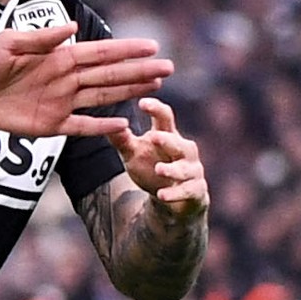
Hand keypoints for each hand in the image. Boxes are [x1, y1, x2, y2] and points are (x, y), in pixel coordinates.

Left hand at [0, 26, 172, 138]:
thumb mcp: (7, 43)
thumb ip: (42, 39)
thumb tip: (74, 28)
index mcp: (58, 56)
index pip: (100, 52)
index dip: (126, 50)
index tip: (152, 46)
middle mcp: (65, 78)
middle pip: (110, 74)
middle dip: (139, 70)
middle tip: (168, 67)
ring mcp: (60, 102)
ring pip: (103, 97)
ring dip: (129, 92)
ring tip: (156, 87)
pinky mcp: (49, 125)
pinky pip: (80, 127)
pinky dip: (100, 127)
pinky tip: (123, 124)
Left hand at [109, 100, 209, 223]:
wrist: (171, 197)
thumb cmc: (152, 167)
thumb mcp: (133, 153)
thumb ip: (122, 140)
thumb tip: (104, 123)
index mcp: (168, 135)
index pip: (164, 117)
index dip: (156, 109)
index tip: (142, 102)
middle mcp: (184, 150)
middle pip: (178, 142)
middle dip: (167, 140)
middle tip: (154, 136)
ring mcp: (192, 170)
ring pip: (184, 168)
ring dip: (172, 170)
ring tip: (159, 169)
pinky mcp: (195, 190)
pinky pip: (187, 191)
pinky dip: (174, 194)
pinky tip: (162, 195)